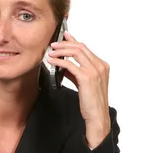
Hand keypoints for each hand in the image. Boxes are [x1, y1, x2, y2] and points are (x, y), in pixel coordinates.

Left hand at [47, 31, 110, 147]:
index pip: (85, 48)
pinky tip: (52, 62)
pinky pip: (70, 65)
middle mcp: (100, 66)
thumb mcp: (83, 84)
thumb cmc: (91, 102)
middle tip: (53, 44)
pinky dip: (59, 61)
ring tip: (51, 52)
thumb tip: (63, 65)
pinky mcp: (87, 78)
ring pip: (76, 52)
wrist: (97, 116)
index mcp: (102, 65)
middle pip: (80, 47)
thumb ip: (76, 73)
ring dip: (61, 50)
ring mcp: (95, 71)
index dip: (73, 41)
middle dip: (64, 44)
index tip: (64, 36)